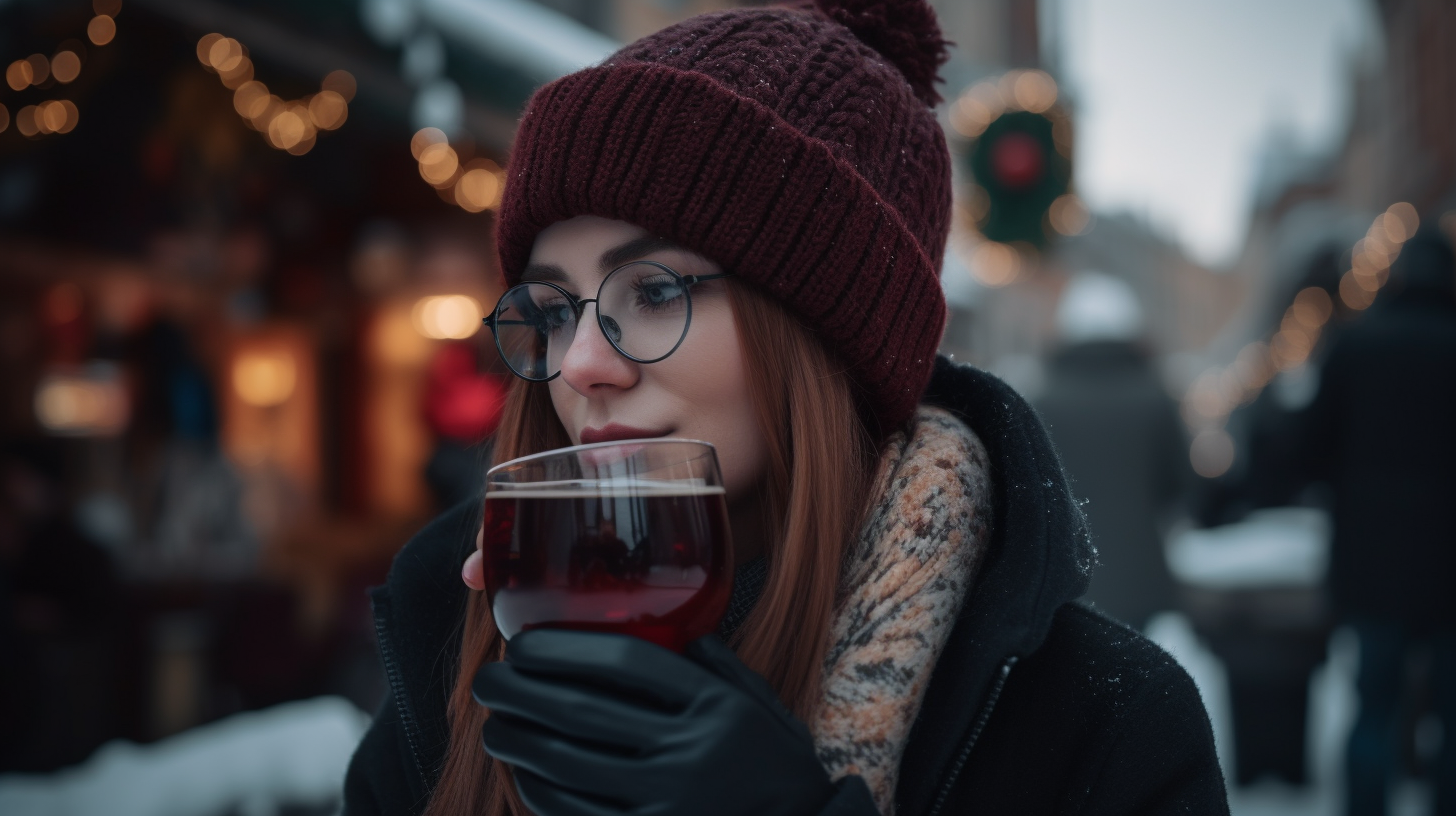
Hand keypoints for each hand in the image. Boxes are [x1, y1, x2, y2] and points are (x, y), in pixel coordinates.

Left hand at [472, 630, 836, 815]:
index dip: (566, 646)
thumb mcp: (760, 708)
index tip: (525, 642)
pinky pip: (573, 815)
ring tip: (494, 725)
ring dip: (517, 741)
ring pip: (566, 765)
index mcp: (717, 708)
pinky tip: (525, 775)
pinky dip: (538, 792)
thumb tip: (664, 626)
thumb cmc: (773, 769)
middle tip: (487, 680)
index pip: (628, 660)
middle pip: (583, 710)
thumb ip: (713, 668)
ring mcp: (668, 806)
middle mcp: (692, 754)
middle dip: (519, 691)